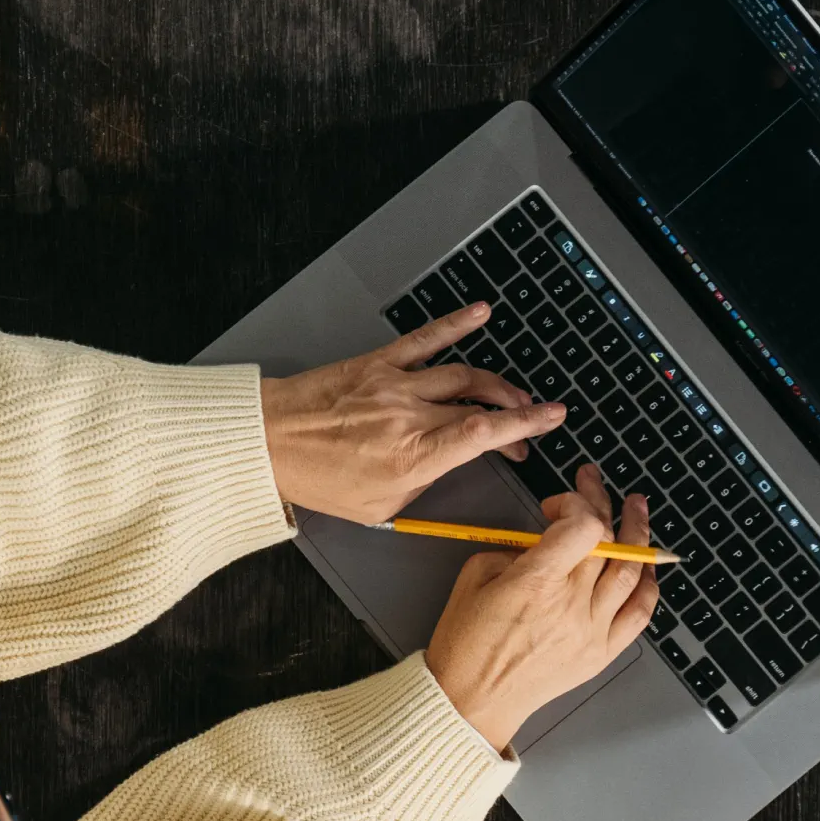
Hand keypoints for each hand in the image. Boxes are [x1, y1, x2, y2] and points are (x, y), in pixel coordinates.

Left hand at [259, 306, 566, 522]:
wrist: (268, 443)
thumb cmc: (316, 478)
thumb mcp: (378, 507)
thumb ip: (421, 484)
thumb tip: (447, 465)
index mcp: (412, 457)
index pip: (484, 434)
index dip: (525, 426)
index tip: (551, 420)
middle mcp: (408, 416)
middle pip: (480, 405)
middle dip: (514, 413)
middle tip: (528, 422)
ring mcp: (394, 385)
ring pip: (462, 373)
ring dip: (495, 381)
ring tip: (512, 391)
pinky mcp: (378, 363)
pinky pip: (425, 339)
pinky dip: (456, 324)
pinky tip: (480, 313)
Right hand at [424, 464, 661, 750]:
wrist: (472, 700)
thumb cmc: (465, 641)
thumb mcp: (475, 575)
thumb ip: (517, 548)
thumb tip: (548, 538)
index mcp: (536, 582)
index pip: (583, 526)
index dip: (575, 503)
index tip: (556, 505)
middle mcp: (570, 606)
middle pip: (606, 541)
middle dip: (601, 503)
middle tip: (595, 484)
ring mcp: (592, 631)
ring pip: (631, 572)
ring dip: (638, 533)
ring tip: (636, 509)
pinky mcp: (601, 653)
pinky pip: (639, 614)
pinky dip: (647, 585)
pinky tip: (647, 564)